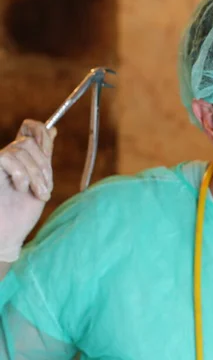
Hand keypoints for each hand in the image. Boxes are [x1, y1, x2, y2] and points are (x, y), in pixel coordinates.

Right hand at [0, 120, 56, 262]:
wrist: (6, 236)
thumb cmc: (21, 214)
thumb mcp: (40, 182)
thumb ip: (44, 158)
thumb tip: (52, 129)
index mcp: (20, 160)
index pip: (28, 130)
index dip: (39, 131)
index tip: (49, 145)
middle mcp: (6, 159)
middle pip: (28, 142)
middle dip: (43, 165)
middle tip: (45, 189)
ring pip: (21, 149)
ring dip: (36, 173)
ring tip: (38, 193)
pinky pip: (8, 157)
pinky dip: (22, 174)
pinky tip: (22, 190)